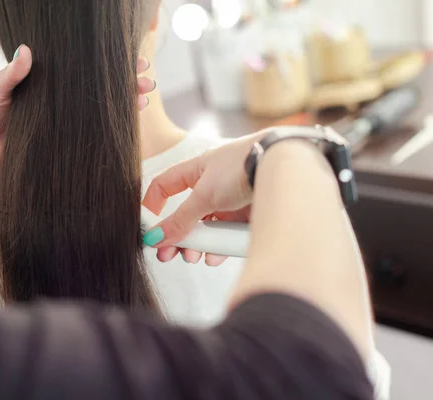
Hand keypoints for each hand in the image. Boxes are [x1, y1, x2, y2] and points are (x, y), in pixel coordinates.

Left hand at [0, 46, 156, 195]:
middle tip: (147, 78)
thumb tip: (25, 50)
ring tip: (145, 96)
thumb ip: (11, 74)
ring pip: (105, 109)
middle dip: (129, 81)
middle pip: (103, 87)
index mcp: (52, 82)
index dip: (110, 63)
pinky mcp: (70, 142)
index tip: (132, 58)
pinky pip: (96, 134)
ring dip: (128, 102)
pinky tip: (130, 122)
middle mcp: (66, 101)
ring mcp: (70, 122)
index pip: (86, 68)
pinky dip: (115, 128)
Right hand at [142, 133, 262, 265]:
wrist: (283, 169)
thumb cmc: (242, 168)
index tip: (149, 227)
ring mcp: (232, 199)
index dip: (153, 204)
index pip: (165, 185)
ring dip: (198, 244)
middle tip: (168, 255)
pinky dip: (220, 245)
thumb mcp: (203, 196)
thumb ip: (179, 220)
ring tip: (195, 258)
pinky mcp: (249, 213)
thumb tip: (155, 238)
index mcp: (197, 169)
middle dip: (177, 235)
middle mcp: (213, 183)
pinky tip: (215, 256)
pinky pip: (227, 232)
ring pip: (207, 226)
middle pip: (187, 213)